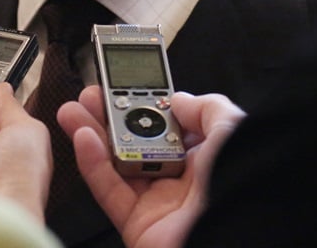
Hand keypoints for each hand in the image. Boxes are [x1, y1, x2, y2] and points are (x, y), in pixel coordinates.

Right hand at [57, 86, 244, 247]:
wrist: (238, 235)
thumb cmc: (243, 182)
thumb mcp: (233, 129)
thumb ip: (207, 108)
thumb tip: (177, 99)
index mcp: (204, 157)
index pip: (166, 124)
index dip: (143, 103)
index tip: (123, 84)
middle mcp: (178, 178)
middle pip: (134, 141)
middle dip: (109, 116)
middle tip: (91, 94)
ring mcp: (156, 201)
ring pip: (115, 163)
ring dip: (92, 135)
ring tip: (73, 109)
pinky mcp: (136, 223)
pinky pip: (109, 191)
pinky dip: (92, 164)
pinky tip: (83, 137)